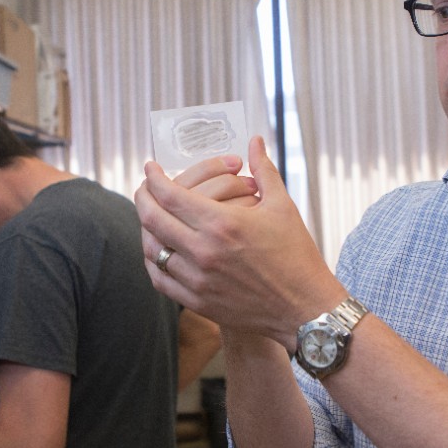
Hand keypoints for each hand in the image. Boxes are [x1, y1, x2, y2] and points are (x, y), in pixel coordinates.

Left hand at [135, 136, 344, 349]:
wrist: (305, 308)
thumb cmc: (296, 254)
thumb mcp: (282, 206)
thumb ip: (263, 169)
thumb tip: (255, 139)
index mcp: (222, 223)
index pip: (170, 194)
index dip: (154, 177)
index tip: (150, 168)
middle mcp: (203, 251)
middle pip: (152, 219)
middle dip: (142, 197)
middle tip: (144, 187)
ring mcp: (198, 279)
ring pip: (152, 249)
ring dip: (145, 228)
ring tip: (149, 215)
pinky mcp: (198, 301)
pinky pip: (160, 279)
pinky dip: (153, 261)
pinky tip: (158, 249)